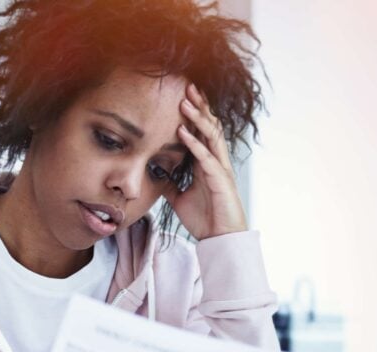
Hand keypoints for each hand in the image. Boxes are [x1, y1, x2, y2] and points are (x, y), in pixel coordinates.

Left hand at [166, 82, 248, 238]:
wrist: (220, 240)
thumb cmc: (205, 219)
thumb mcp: (180, 198)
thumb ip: (171, 183)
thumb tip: (156, 173)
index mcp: (208, 163)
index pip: (202, 131)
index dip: (195, 113)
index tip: (183, 96)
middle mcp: (216, 161)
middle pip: (210, 126)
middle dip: (200, 106)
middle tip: (188, 86)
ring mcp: (220, 169)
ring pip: (211, 136)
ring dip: (197, 118)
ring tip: (185, 103)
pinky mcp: (220, 180)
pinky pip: (206, 157)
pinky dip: (194, 143)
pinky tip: (182, 132)